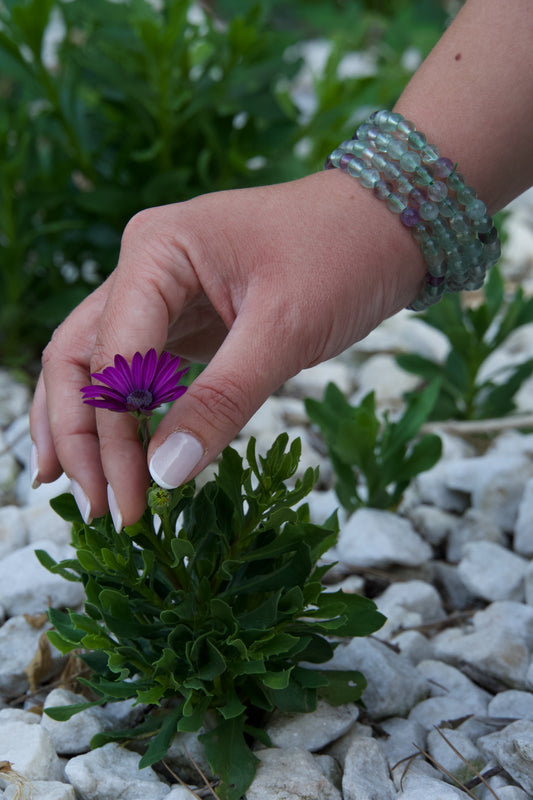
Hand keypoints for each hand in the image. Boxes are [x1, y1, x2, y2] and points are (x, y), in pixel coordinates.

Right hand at [29, 169, 423, 526]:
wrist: (390, 224)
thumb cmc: (344, 255)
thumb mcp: (285, 330)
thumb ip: (222, 400)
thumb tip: (165, 474)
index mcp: (156, 251)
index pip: (111, 357)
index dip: (113, 436)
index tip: (130, 500)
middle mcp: (144, 267)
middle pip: (80, 359)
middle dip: (83, 437)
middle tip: (101, 509)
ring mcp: (161, 293)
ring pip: (97, 366)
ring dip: (91, 430)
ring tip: (97, 495)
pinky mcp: (184, 318)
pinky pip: (137, 369)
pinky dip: (125, 415)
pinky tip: (122, 457)